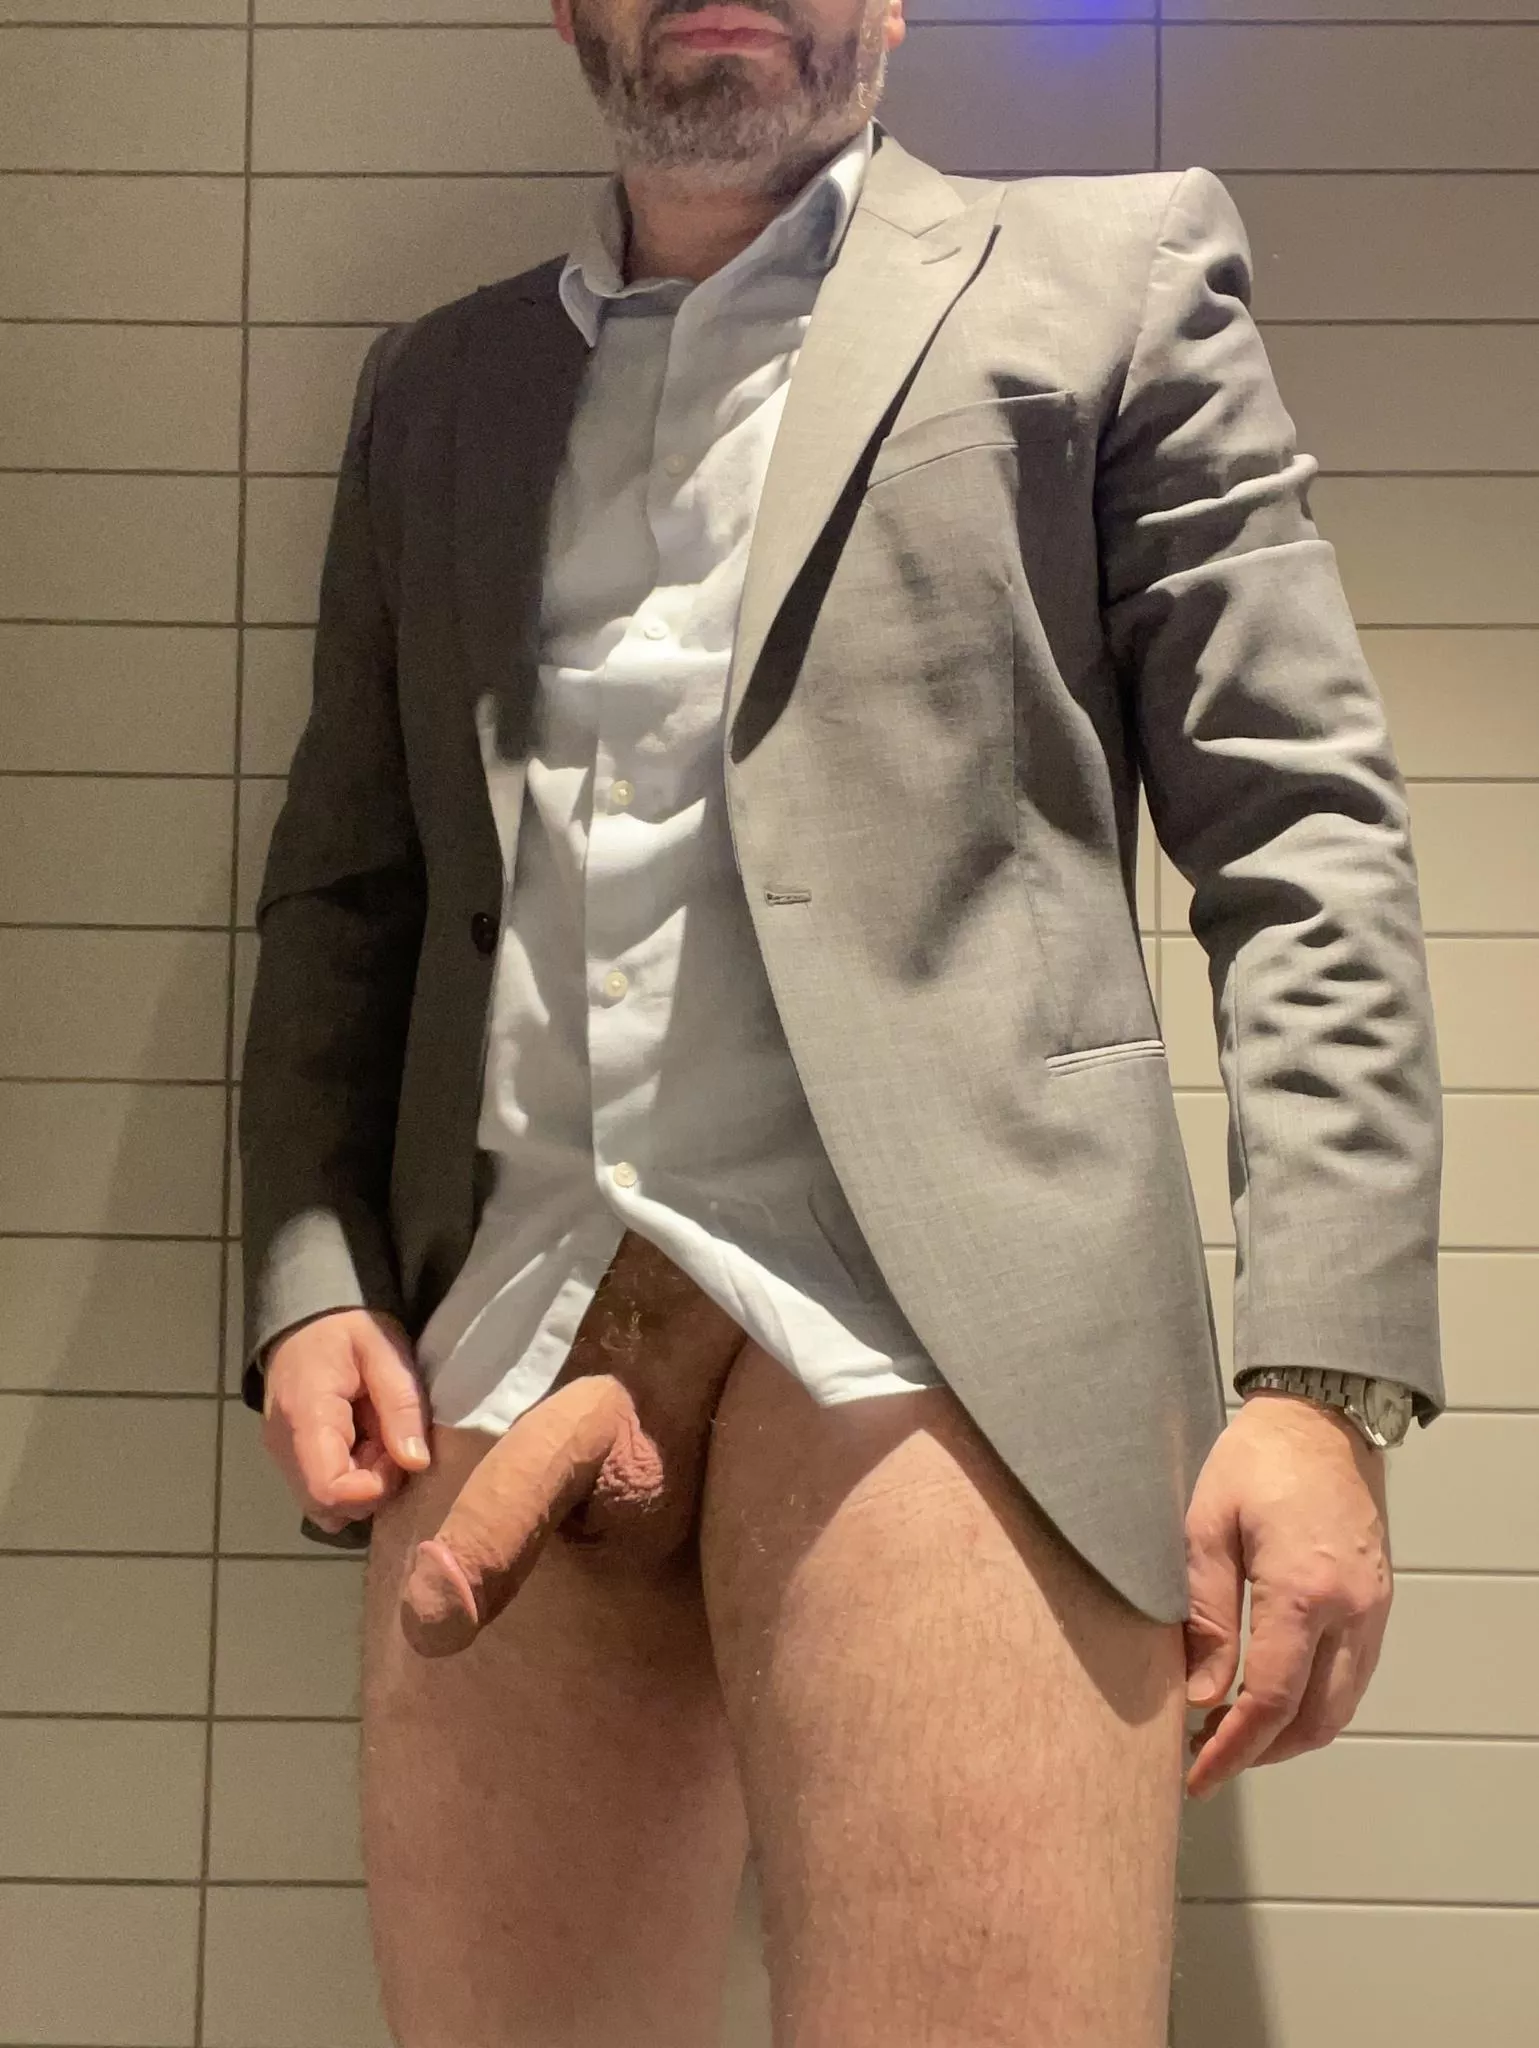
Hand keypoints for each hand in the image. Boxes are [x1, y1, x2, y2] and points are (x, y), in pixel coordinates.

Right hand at [261, 1309, 432, 1532]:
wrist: (307, 1317)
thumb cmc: (348, 1328)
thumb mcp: (385, 1353)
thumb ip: (402, 1405)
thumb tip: (416, 1462)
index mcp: (305, 1418)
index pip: (330, 1491)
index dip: (374, 1488)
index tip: (398, 1455)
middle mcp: (283, 1447)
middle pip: (326, 1506)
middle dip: (371, 1488)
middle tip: (392, 1443)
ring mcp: (281, 1455)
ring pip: (324, 1504)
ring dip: (361, 1484)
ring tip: (379, 1439)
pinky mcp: (289, 1457)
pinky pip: (320, 1488)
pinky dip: (349, 1477)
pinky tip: (365, 1442)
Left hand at [1182, 1390, 1392, 1800]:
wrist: (1320, 1418)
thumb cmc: (1255, 1461)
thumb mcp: (1206, 1529)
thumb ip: (1205, 1615)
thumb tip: (1199, 1693)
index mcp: (1302, 1591)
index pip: (1269, 1699)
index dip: (1232, 1748)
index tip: (1196, 1774)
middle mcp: (1351, 1610)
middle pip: (1314, 1720)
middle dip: (1261, 1752)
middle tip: (1207, 1758)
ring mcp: (1373, 1609)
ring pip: (1340, 1706)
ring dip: (1290, 1734)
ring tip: (1233, 1733)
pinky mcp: (1378, 1602)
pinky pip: (1353, 1676)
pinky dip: (1315, 1702)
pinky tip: (1273, 1696)